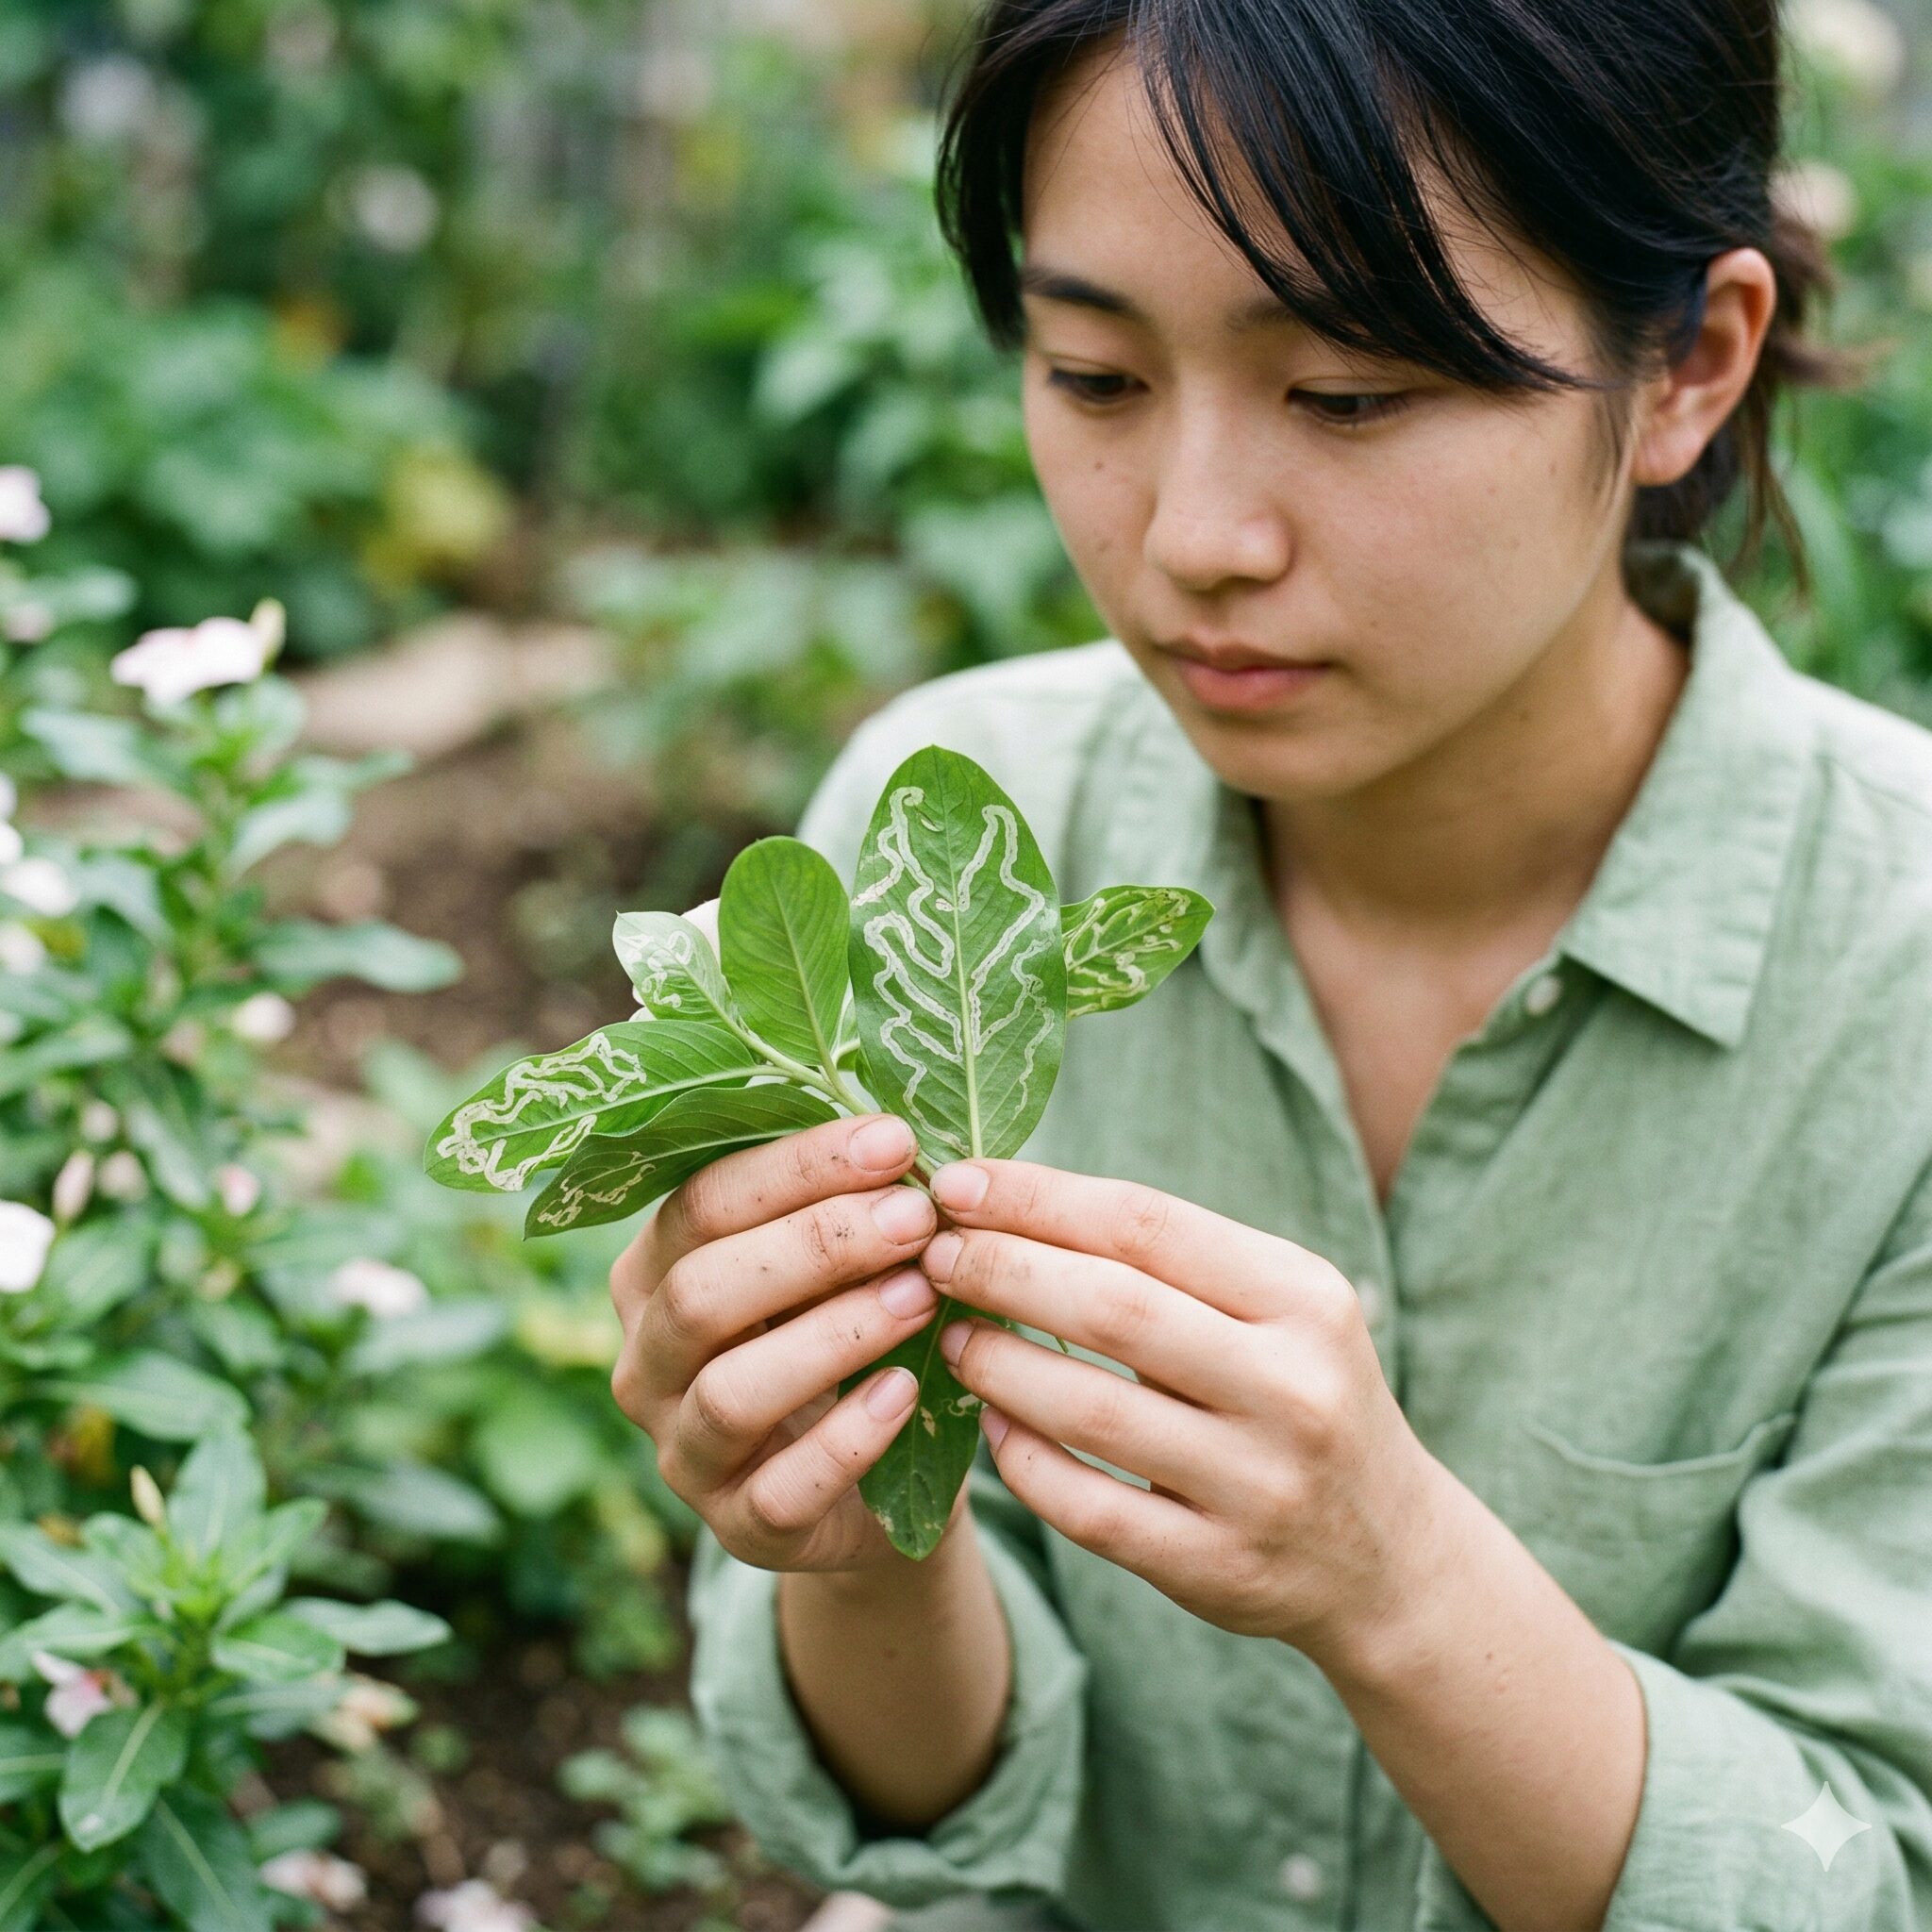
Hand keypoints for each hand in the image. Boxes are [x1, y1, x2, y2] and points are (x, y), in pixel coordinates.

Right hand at [609, 1112, 971, 1577]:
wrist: (875, 1483)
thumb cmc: (849, 1333)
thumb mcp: (837, 1263)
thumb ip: (846, 1203)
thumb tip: (902, 1130)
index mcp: (654, 1271)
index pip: (702, 1202)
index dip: (798, 1168)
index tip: (897, 1139)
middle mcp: (646, 1358)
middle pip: (702, 1290)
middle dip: (815, 1245)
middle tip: (917, 1217)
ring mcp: (682, 1450)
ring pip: (731, 1390)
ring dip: (834, 1335)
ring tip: (922, 1294)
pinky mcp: (737, 1528)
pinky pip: (780, 1490)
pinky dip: (847, 1438)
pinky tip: (906, 1392)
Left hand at [919, 1159, 1448, 1664]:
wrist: (1388, 1554)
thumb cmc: (1297, 1392)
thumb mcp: (1276, 1308)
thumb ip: (1168, 1260)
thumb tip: (1006, 1197)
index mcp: (1304, 1298)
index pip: (1147, 1225)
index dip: (1038, 1198)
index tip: (954, 1181)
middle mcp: (1292, 1388)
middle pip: (1112, 1308)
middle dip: (1002, 1269)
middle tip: (931, 1252)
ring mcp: (1258, 1485)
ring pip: (1091, 1412)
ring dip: (998, 1363)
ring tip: (949, 1331)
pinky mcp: (1217, 1567)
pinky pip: (1090, 1509)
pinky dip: (1024, 1461)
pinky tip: (990, 1425)